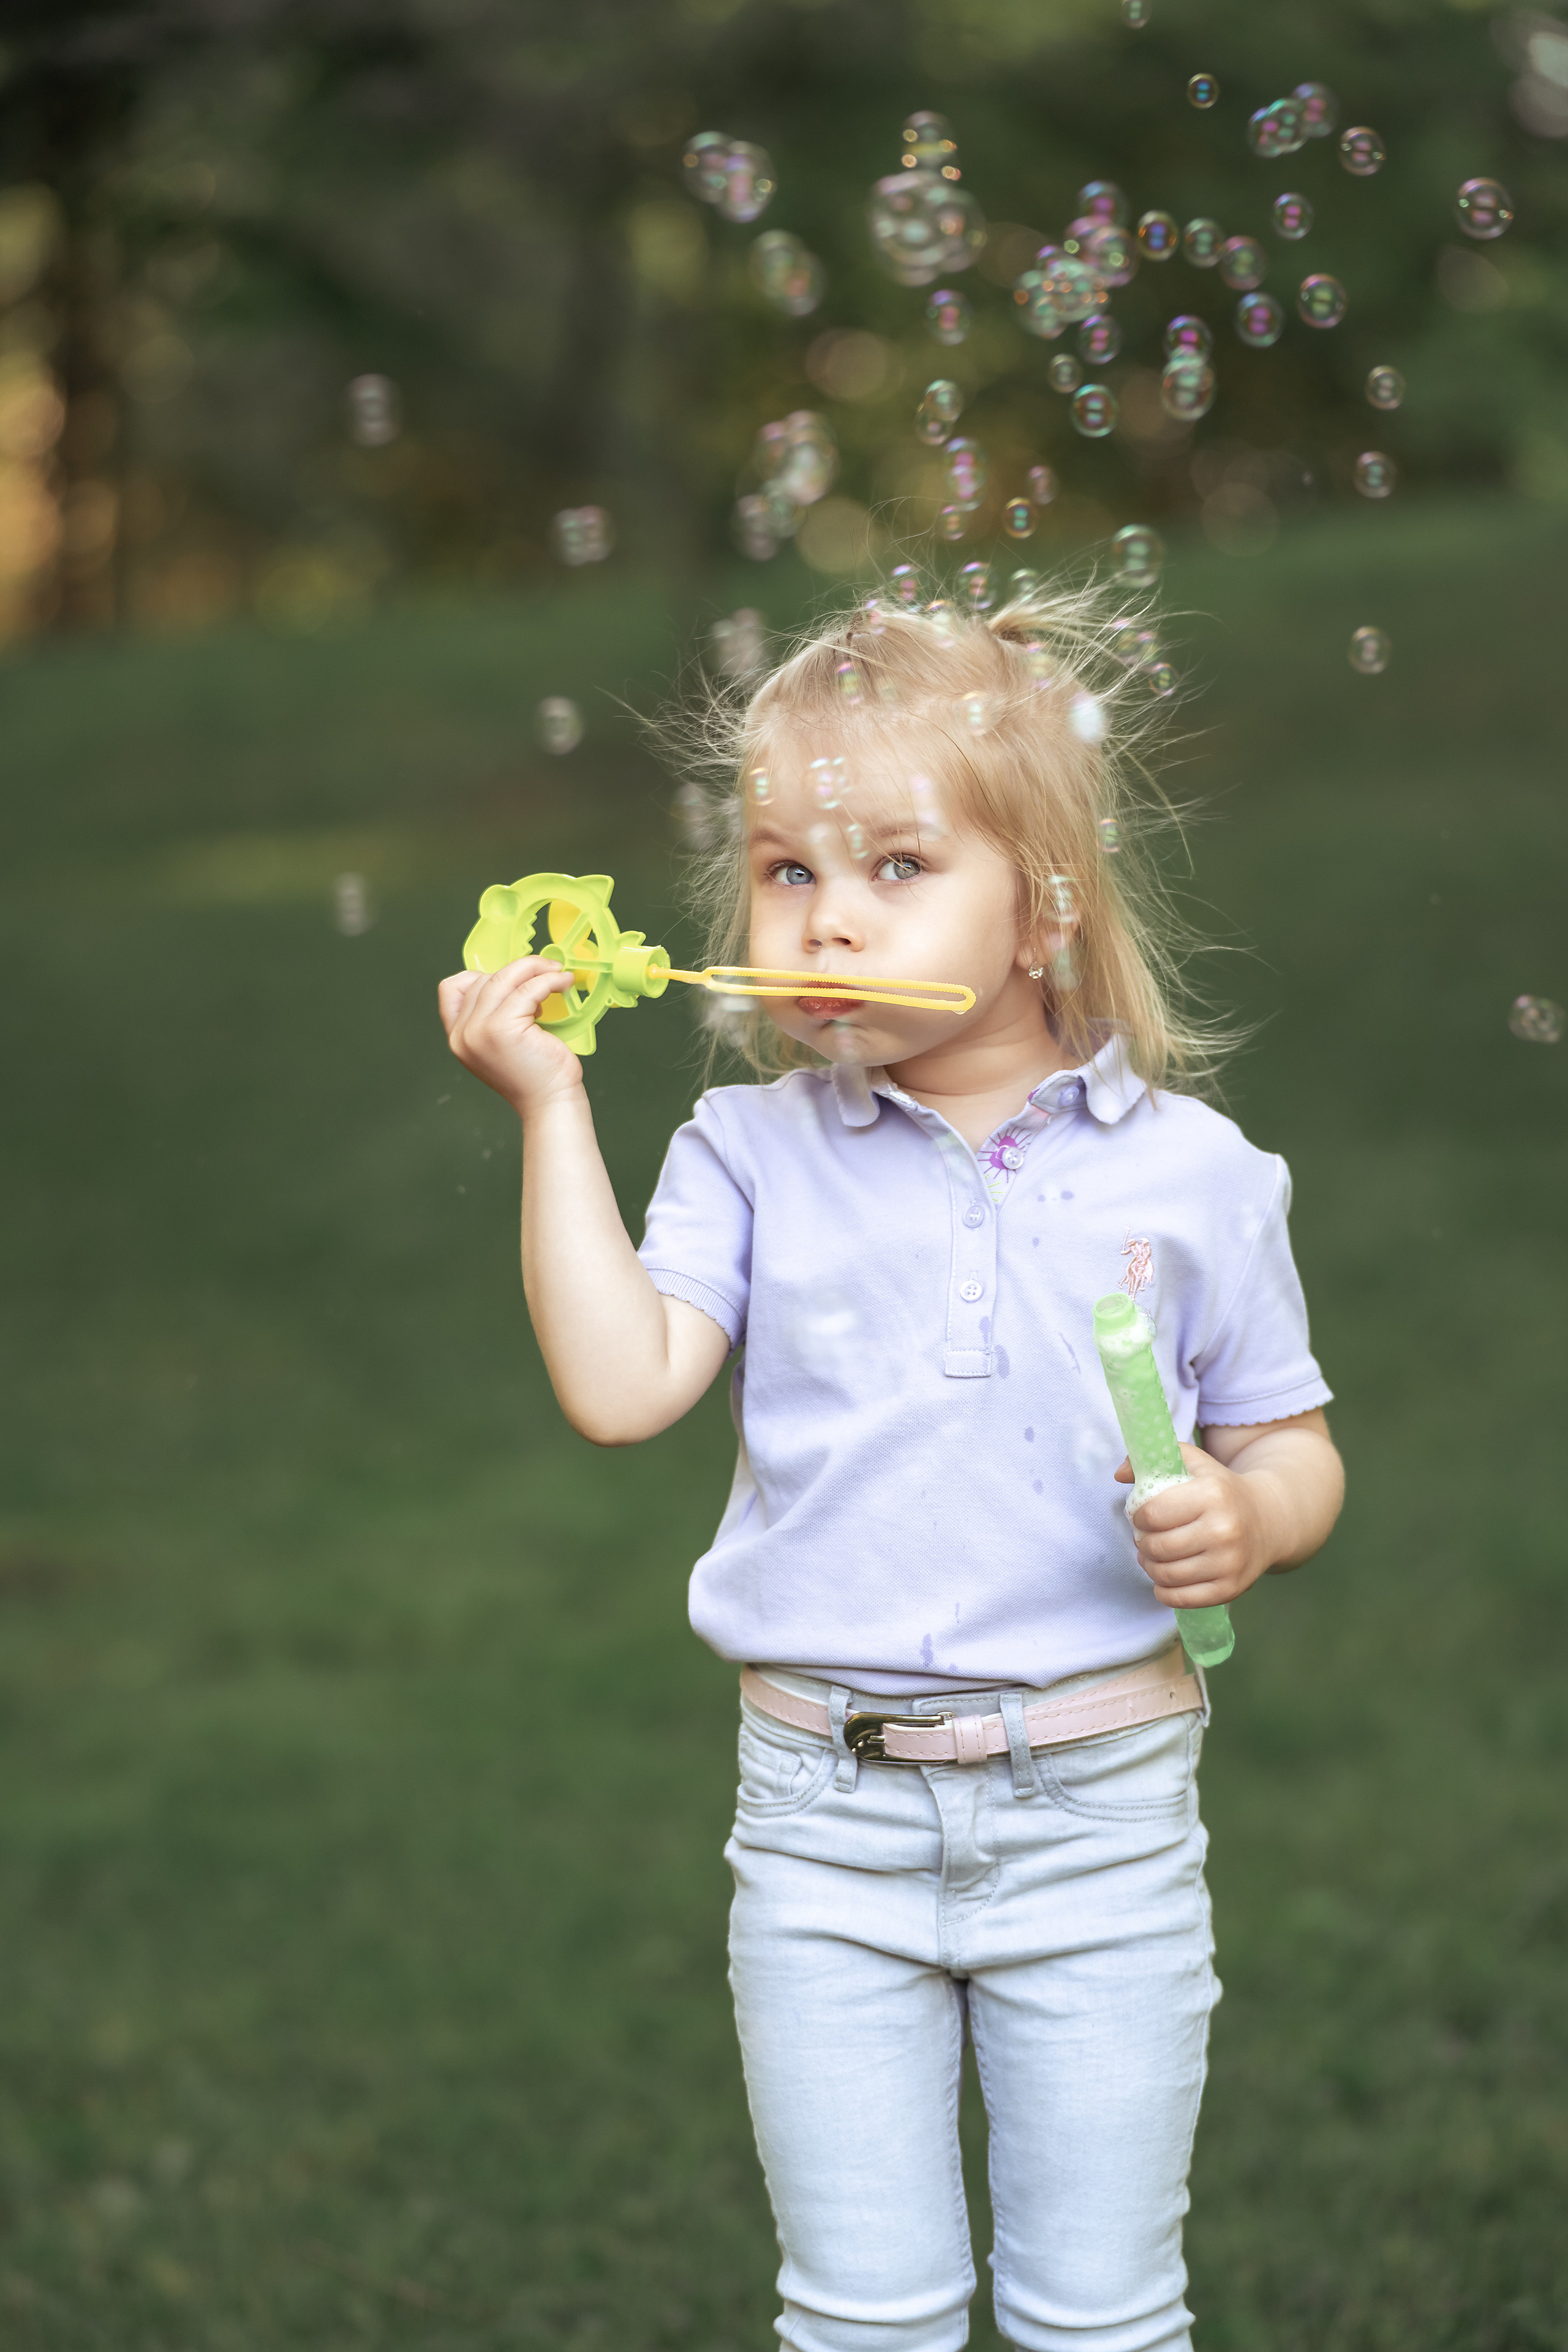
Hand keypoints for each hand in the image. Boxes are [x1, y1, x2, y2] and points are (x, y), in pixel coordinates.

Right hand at [437, 956, 583, 1117]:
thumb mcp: (502, 1044)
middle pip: (482, 979)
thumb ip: (493, 1016)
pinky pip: (527, 989)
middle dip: (518, 969)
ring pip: (503, 979)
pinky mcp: (502, 1029)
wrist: (549, 1103)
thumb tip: (513, 979)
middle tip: (547, 970)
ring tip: (557, 975)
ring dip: (534, 969)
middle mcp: (463, 1034)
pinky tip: (563, 982)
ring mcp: (479, 1031)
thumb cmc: (536, 1075)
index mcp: (458, 1037)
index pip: (452, 989)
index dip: (481, 976)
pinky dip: (548, 980)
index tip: (511, 981)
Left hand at [1112, 1442, 1280, 1609]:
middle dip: (1142, 1543)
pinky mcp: (1230, 1589)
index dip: (1138, 1517)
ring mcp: (1228, 1563)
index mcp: (1212, 1494)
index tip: (1142, 1516)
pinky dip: (1164, 1591)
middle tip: (1145, 1539)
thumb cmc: (1223, 1490)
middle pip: (1157, 1547)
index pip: (1153, 1514)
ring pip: (1165, 1574)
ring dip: (1149, 1567)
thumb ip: (1153, 1460)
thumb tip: (1118, 1474)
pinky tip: (1164, 1579)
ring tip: (1152, 1557)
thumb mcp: (1194, 1464)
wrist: (1270, 1521)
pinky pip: (1181, 1599)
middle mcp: (1223, 1530)